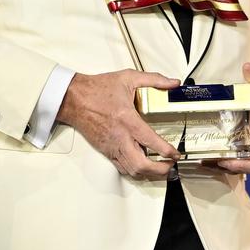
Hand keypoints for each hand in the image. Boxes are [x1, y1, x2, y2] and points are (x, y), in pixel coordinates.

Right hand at [58, 69, 182, 180]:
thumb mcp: (128, 77)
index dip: (167, 151)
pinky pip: (122, 167)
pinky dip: (135, 170)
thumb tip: (173, 82)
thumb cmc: (97, 89)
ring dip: (149, 173)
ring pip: (132, 170)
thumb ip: (154, 79)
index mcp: (127, 119)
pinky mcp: (106, 151)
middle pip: (141, 164)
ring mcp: (112, 146)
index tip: (176, 153)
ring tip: (161, 168)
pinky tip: (143, 165)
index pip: (151, 141)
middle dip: (160, 169)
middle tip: (171, 165)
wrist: (74, 99)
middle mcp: (120, 136)